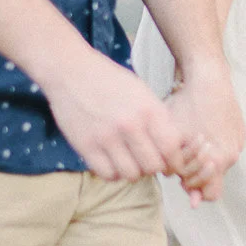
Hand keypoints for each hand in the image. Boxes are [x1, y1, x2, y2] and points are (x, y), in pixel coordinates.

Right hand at [42, 50, 185, 181]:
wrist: (71, 71)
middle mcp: (129, 124)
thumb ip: (159, 119)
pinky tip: (112, 161)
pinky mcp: (86, 146)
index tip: (170, 162)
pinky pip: (107, 174)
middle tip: (147, 160)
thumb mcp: (142, 92)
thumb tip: (175, 149)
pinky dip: (113, 173)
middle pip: (153, 166)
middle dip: (153, 167)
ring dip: (133, 171)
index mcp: (148, 109)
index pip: (171, 148)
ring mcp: (106, 137)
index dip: (174, 160)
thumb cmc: (110, 81)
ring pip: (131, 175)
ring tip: (128, 160)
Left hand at [164, 60, 245, 204]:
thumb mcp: (174, 140)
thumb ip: (179, 171)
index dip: (193, 189)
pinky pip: (227, 146)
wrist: (207, 77)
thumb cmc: (186, 107)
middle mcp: (232, 155)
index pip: (210, 195)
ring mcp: (239, 142)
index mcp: (218, 160)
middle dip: (198, 175)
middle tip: (183, 160)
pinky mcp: (240, 130)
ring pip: (221, 162)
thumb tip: (192, 202)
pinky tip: (201, 129)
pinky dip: (215, 144)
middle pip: (215, 179)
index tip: (180, 176)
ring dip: (206, 158)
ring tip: (191, 140)